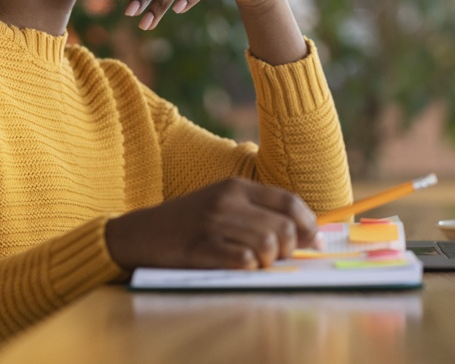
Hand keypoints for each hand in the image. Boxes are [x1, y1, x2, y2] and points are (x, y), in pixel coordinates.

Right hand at [104, 178, 319, 269]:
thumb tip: (307, 236)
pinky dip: (248, 268)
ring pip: (267, 244)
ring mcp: (213, 222)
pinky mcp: (200, 246)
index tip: (313, 243)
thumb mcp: (223, 205)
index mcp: (237, 186)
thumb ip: (259, 213)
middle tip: (278, 259)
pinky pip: (242, 260)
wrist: (142, 232)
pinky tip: (239, 267)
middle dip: (288, 250)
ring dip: (269, 262)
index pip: (289, 202)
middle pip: (282, 227)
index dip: (309, 225)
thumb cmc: (189, 222)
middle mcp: (227, 200)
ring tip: (257, 264)